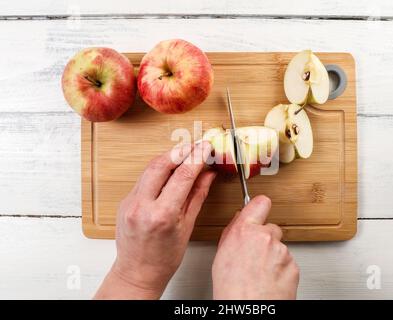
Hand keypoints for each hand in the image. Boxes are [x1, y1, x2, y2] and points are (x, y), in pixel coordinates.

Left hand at [95, 141, 214, 298]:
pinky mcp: (125, 201)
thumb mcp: (187, 226)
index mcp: (162, 215)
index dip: (196, 157)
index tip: (205, 148)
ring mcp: (130, 202)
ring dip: (169, 157)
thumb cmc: (164, 257)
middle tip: (196, 145)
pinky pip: (143, 178)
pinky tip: (170, 167)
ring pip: (150, 168)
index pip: (182, 176)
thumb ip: (197, 195)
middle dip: (181, 150)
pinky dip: (158, 169)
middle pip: (161, 164)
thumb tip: (207, 174)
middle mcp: (142, 205)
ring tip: (186, 153)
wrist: (138, 271)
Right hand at [212, 195, 298, 299]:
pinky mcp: (293, 265)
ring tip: (260, 273)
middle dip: (266, 238)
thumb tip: (239, 221)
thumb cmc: (232, 289)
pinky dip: (281, 269)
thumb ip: (233, 232)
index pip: (260, 203)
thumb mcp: (222, 254)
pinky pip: (288, 262)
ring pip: (280, 247)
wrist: (248, 309)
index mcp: (245, 231)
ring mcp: (282, 251)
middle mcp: (266, 237)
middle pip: (271, 228)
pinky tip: (269, 280)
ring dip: (273, 256)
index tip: (259, 209)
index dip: (259, 207)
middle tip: (255, 255)